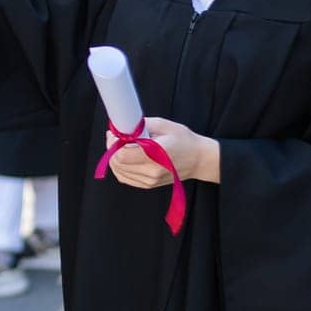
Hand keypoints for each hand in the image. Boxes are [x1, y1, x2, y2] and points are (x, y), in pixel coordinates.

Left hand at [106, 116, 221, 186]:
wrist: (199, 159)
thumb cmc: (184, 140)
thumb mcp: (163, 125)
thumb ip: (140, 125)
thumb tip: (121, 127)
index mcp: (156, 155)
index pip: (122, 155)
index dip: (113, 143)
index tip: (114, 134)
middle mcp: (152, 171)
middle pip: (118, 164)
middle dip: (112, 149)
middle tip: (115, 137)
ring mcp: (150, 181)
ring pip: (119, 172)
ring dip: (115, 158)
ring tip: (121, 146)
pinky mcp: (148, 185)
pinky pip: (125, 178)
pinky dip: (120, 167)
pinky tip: (125, 157)